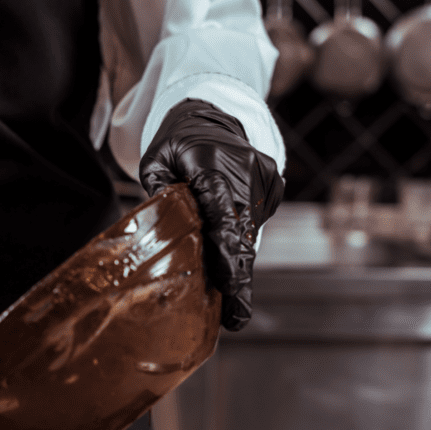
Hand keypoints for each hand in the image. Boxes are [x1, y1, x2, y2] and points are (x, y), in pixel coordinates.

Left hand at [139, 99, 283, 330]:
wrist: (213, 113)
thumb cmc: (177, 143)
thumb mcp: (156, 160)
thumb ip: (160, 192)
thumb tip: (166, 228)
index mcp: (212, 164)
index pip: (221, 213)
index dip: (226, 251)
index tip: (230, 280)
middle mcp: (245, 171)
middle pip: (241, 232)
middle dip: (238, 276)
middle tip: (236, 316)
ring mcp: (264, 178)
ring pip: (250, 232)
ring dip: (237, 265)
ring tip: (232, 306)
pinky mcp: (274, 186)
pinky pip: (254, 223)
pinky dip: (241, 242)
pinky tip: (229, 261)